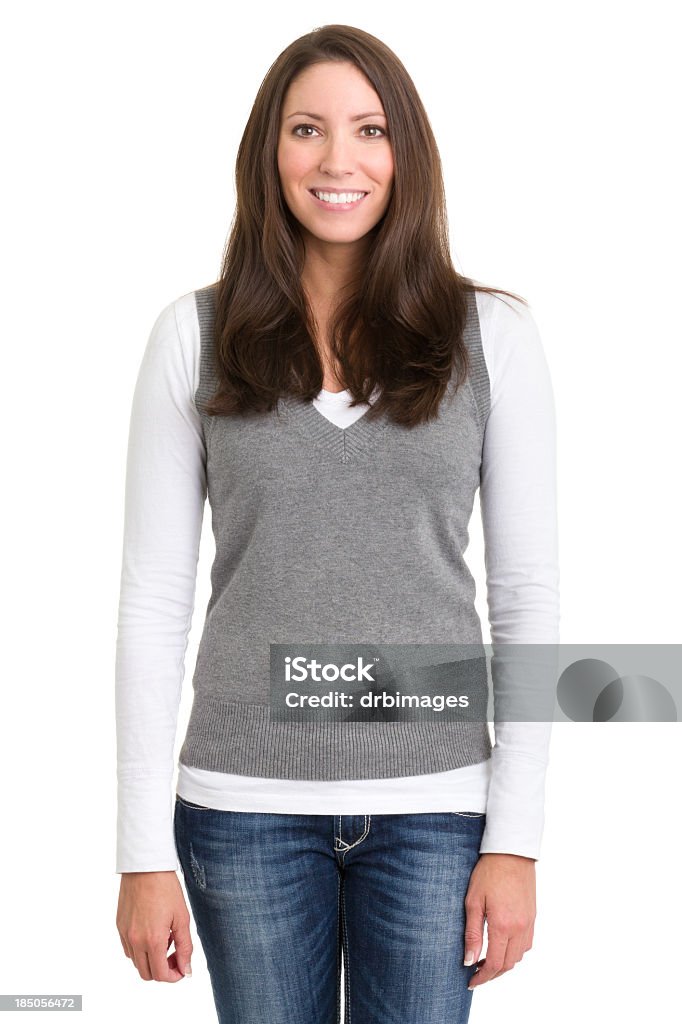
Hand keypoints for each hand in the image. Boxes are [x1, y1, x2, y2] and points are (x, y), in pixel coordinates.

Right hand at [117, 871, 192, 981]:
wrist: (146, 867)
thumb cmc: (166, 888)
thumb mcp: (182, 918)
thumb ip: (185, 947)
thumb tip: (186, 970)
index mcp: (152, 940)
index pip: (160, 975)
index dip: (174, 976)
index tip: (182, 968)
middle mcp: (135, 941)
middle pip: (147, 974)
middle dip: (163, 970)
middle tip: (175, 954)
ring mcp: (125, 934)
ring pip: (136, 963)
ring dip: (151, 960)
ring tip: (165, 939)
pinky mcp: (119, 926)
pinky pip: (128, 949)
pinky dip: (140, 950)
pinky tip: (152, 933)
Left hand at [463, 853, 535, 989]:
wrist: (511, 852)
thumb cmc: (488, 873)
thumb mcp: (473, 901)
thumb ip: (472, 933)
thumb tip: (468, 961)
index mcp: (503, 925)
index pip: (494, 963)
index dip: (482, 977)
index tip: (471, 982)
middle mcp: (520, 928)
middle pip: (508, 964)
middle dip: (492, 974)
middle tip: (475, 973)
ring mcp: (529, 923)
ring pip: (518, 956)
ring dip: (503, 963)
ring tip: (486, 960)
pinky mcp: (533, 917)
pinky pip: (526, 944)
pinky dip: (514, 952)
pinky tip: (502, 945)